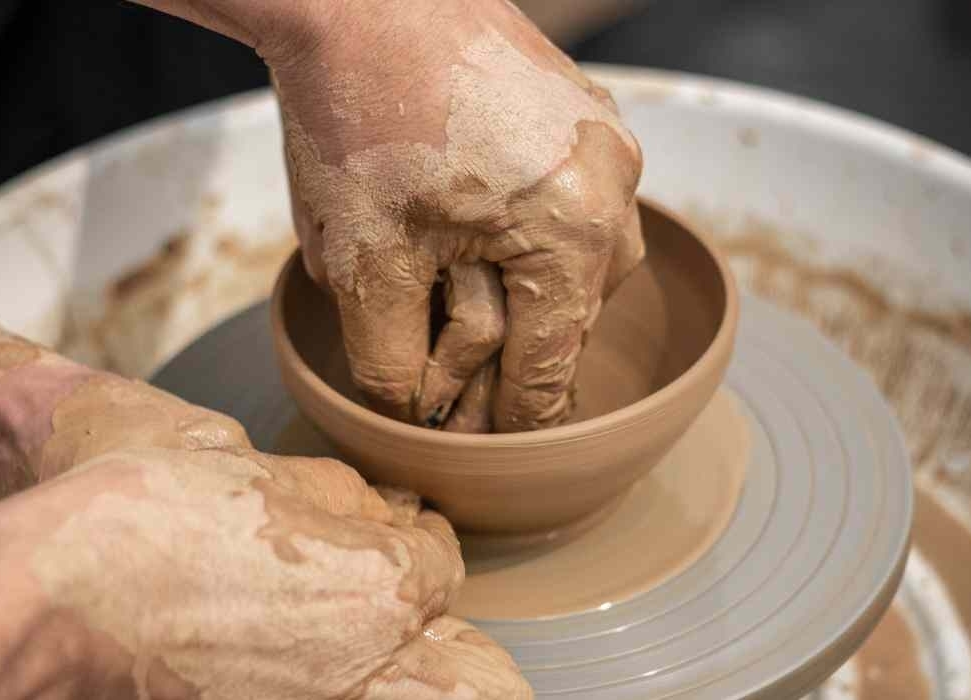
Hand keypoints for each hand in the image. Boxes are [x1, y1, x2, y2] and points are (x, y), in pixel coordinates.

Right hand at [0, 446, 532, 698]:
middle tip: (387, 596)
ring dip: (380, 658)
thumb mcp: (252, 473)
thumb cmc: (137, 525)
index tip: (389, 521)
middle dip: (439, 635)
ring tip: (323, 619)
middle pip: (452, 666)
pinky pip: (318, 696)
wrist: (43, 607)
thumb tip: (386, 509)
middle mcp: (357, 670)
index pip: (440, 565)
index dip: (413, 531)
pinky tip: (269, 642)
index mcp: (377, 591)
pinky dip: (320, 675)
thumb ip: (338, 494)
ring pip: (385, 689)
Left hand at [271, 0, 644, 431]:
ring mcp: (600, 136)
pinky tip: (454, 231)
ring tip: (437, 303)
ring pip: (564, 255)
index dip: (509, 425)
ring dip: (507, 289)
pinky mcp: (573, 105)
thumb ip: (392, 361)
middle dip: (501, 357)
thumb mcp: (364, 264)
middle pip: (564, 315)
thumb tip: (413, 422)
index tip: (488, 463)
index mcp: (577, 231)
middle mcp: (611, 183)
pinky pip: (557, 196)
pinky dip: (512, 229)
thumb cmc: (359, 118)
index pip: (550, 368)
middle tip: (447, 400)